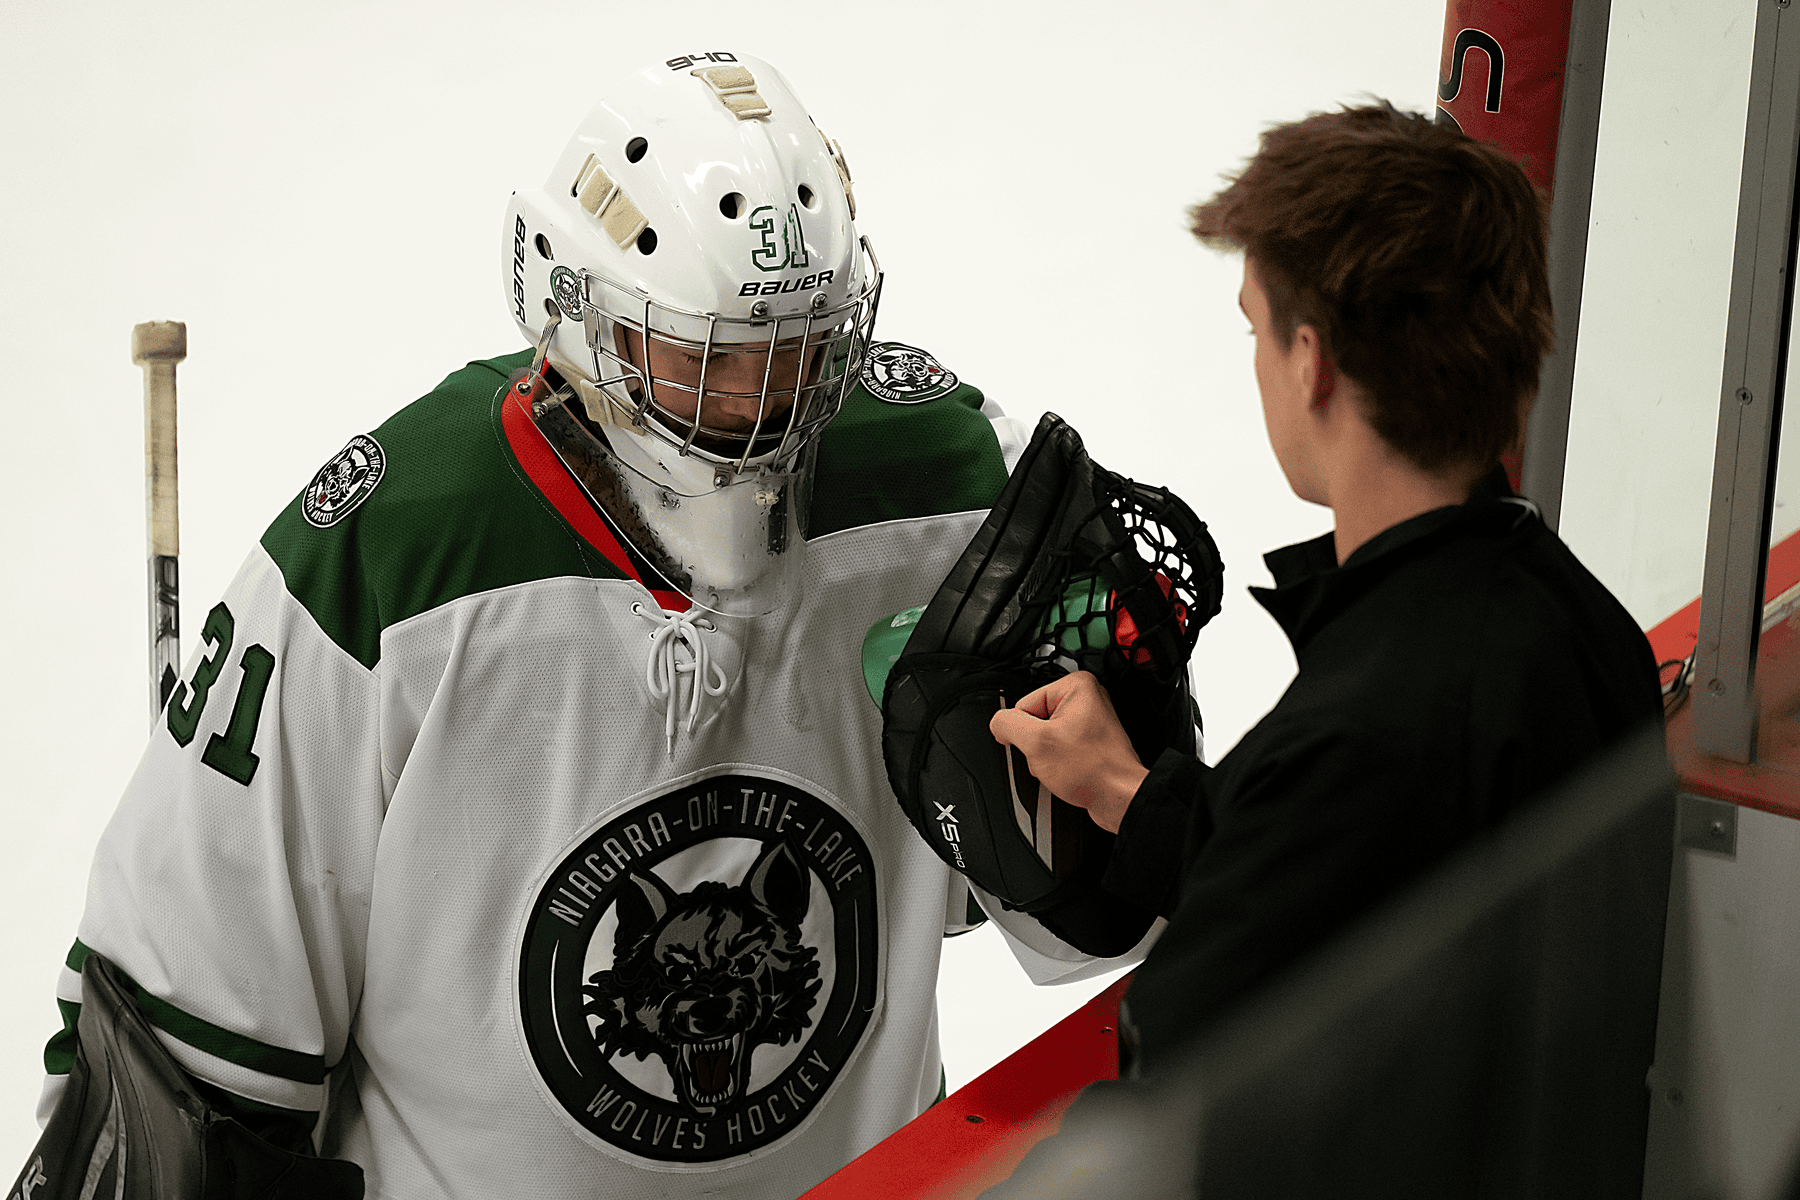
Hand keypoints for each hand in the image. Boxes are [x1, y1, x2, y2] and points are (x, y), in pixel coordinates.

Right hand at [989, 671, 1147, 833]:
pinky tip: (1069, 772)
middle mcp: (1086, 699)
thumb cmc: (1094, 770)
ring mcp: (1089, 722)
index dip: (1024, 729)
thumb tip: (998, 723)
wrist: (1118, 799)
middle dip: (1036, 745)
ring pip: (1045, 737)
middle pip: (1035, 720)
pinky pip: (1059, 749)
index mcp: (1076, 687)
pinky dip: (1057, 763)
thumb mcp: (1036, 743)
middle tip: (1054, 757)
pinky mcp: (1089, 742)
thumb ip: (1008, 725)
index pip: (1024, 703)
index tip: (1037, 744)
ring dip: (1045, 756)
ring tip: (1064, 766)